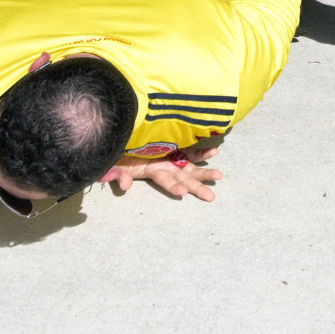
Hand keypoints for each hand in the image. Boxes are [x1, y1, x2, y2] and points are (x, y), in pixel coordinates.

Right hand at [102, 150, 222, 200]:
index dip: (172, 185)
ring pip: (190, 167)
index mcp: (150, 170)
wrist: (122, 136)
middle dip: (196, 187)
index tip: (182, 192)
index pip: (163, 180)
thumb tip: (124, 186)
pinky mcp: (174, 147)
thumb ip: (118, 174)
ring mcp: (170, 157)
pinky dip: (201, 153)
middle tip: (211, 197)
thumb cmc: (117, 153)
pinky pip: (190, 151)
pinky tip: (214, 153)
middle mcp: (163, 166)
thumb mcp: (115, 163)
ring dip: (204, 171)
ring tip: (219, 176)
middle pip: (182, 178)